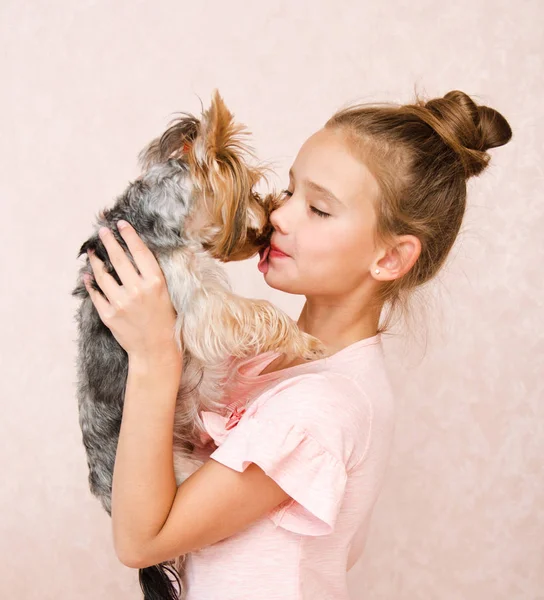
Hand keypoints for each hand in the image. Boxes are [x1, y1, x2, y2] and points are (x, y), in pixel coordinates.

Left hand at [83, 220, 181, 360]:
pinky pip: (96, 295)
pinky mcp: (109, 315)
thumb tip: (136, 255)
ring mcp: (122, 303)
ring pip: (103, 275)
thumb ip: (152, 276)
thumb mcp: (167, 295)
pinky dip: (91, 283)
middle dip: (109, 241)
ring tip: (92, 252)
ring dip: (96, 261)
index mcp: (156, 283)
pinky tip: (88, 276)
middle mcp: (138, 290)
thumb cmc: (165, 321)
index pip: (140, 252)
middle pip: (119, 259)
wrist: (156, 350)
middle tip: (102, 231)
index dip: (130, 235)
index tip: (122, 224)